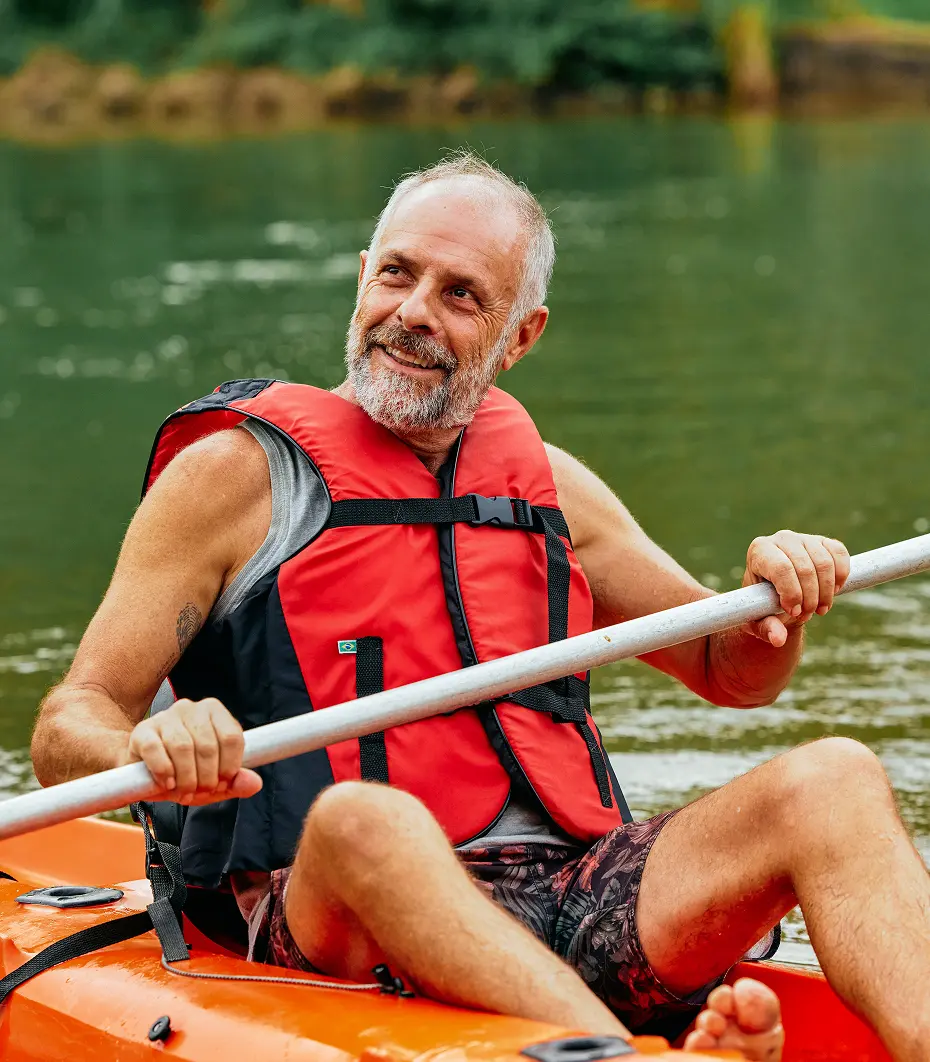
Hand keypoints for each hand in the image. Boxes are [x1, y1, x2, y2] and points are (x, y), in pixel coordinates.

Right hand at [124, 697, 262, 805]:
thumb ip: (235, 782)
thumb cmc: (182, 771)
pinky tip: (167, 784)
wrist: (142, 767)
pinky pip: (156, 750)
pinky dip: (164, 771)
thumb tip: (255, 784)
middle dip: (207, 777)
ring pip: (183, 747)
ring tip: (185, 792)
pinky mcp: (143, 731)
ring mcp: (165, 717)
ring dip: (186, 778)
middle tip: (201, 793)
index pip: (232, 737)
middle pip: (208, 745)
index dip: (229, 767)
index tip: (222, 784)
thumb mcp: (212, 780)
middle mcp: (190, 708)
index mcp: (213, 712)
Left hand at [742, 530, 850, 646]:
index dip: (792, 593)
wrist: (777, 597)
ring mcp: (804, 538)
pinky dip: (841, 576)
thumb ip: (766, 628)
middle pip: (805, 568)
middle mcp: (781, 539)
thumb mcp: (758, 621)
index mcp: (759, 551)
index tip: (794, 612)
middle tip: (807, 615)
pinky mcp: (823, 542)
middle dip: (810, 597)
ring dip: (826, 592)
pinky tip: (832, 591)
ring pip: (825, 563)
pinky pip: (840, 553)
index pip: (781, 568)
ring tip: (819, 608)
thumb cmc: (762, 607)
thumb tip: (778, 639)